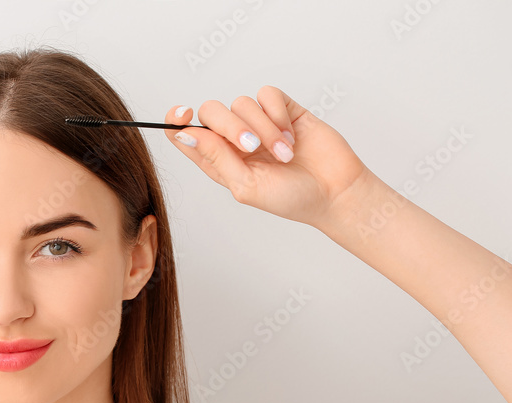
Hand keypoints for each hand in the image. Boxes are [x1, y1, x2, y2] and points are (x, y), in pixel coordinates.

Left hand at [166, 85, 374, 228]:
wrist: (335, 191)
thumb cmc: (291, 198)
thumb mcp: (246, 186)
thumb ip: (216, 158)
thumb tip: (186, 134)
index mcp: (218, 161)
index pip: (185, 134)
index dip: (177, 120)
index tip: (182, 114)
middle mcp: (234, 140)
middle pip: (212, 112)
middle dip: (229, 126)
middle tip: (251, 146)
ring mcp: (259, 123)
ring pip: (242, 103)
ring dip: (263, 128)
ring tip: (283, 153)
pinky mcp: (283, 110)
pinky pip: (267, 95)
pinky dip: (276, 114)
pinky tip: (290, 136)